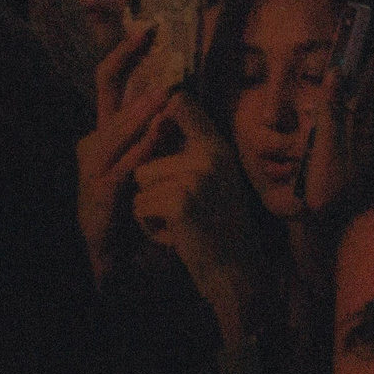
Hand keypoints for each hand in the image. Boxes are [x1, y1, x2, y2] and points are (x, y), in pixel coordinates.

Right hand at [75, 24, 175, 276]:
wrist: (122, 262)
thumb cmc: (140, 206)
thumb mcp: (154, 159)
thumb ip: (162, 128)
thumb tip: (182, 91)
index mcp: (108, 132)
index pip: (110, 82)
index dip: (127, 53)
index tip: (149, 27)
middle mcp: (95, 145)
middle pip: (109, 99)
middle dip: (130, 70)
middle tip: (155, 44)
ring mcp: (93, 171)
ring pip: (115, 132)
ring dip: (140, 111)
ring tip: (165, 92)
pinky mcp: (99, 197)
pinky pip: (122, 168)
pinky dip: (140, 151)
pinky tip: (158, 136)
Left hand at [128, 96, 259, 275]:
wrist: (235, 269)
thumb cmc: (218, 225)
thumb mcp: (214, 178)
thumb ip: (192, 150)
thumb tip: (163, 112)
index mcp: (217, 147)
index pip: (184, 105)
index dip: (164, 106)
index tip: (162, 106)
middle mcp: (209, 156)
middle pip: (146, 161)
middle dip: (151, 189)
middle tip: (182, 210)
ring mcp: (196, 177)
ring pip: (140, 183)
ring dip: (150, 208)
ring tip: (179, 222)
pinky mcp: (180, 202)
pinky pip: (139, 206)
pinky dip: (149, 227)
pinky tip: (176, 235)